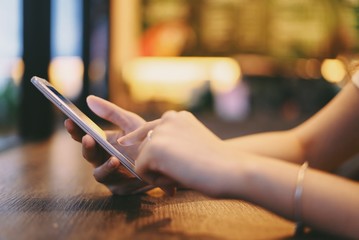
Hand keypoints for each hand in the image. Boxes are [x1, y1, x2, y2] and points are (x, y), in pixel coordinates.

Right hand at [64, 95, 149, 194]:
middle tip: (87, 138)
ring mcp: (111, 175)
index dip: (75, 130)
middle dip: (87, 147)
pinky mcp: (122, 188)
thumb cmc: (145, 138)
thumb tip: (88, 99)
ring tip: (114, 159)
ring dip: (105, 167)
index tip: (69, 121)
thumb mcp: (129, 122)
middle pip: (89, 155)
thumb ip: (111, 112)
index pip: (83, 137)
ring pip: (99, 174)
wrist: (164, 155)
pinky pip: (118, 185)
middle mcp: (102, 160)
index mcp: (102, 144)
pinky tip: (130, 171)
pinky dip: (123, 179)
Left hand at [117, 110, 236, 196]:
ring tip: (180, 177)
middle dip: (155, 165)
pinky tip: (174, 180)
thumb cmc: (219, 164)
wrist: (232, 169)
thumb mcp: (195, 145)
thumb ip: (175, 145)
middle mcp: (168, 119)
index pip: (151, 127)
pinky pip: (140, 170)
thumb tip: (151, 159)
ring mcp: (160, 131)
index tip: (124, 142)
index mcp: (180, 117)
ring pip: (142, 159)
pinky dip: (153, 181)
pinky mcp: (153, 147)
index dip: (136, 137)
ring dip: (156, 173)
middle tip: (176, 179)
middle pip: (145, 146)